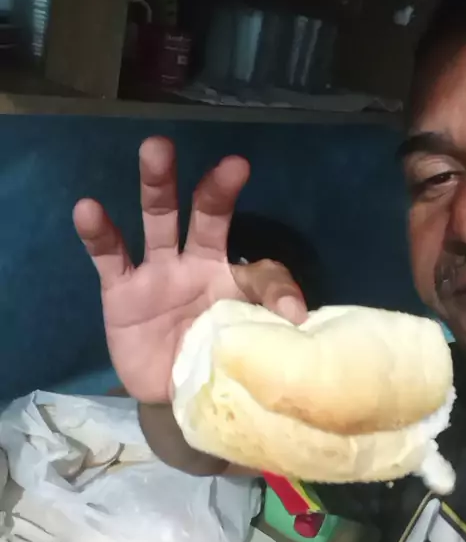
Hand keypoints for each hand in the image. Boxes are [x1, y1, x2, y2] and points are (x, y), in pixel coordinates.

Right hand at [74, 137, 305, 402]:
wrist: (171, 392)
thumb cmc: (212, 357)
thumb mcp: (246, 343)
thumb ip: (269, 322)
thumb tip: (300, 318)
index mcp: (232, 278)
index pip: (260, 270)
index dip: (278, 289)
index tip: (294, 314)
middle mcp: (196, 264)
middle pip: (205, 216)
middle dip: (213, 188)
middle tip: (232, 164)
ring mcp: (156, 273)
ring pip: (158, 221)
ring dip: (157, 185)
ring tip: (156, 149)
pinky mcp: (121, 291)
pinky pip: (109, 257)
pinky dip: (98, 233)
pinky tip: (88, 209)